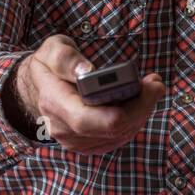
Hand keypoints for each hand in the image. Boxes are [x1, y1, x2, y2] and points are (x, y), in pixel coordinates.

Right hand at [14, 34, 166, 152]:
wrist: (40, 87)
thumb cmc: (49, 65)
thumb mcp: (52, 50)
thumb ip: (67, 59)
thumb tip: (87, 72)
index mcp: (53, 102)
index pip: (86, 119)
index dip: (117, 111)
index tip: (142, 88)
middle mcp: (63, 128)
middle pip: (111, 128)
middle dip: (140, 106)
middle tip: (155, 83)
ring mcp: (75, 140)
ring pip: (119, 135)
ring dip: (142, 112)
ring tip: (152, 87)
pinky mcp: (88, 143)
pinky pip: (118, 137)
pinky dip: (135, 120)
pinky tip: (142, 101)